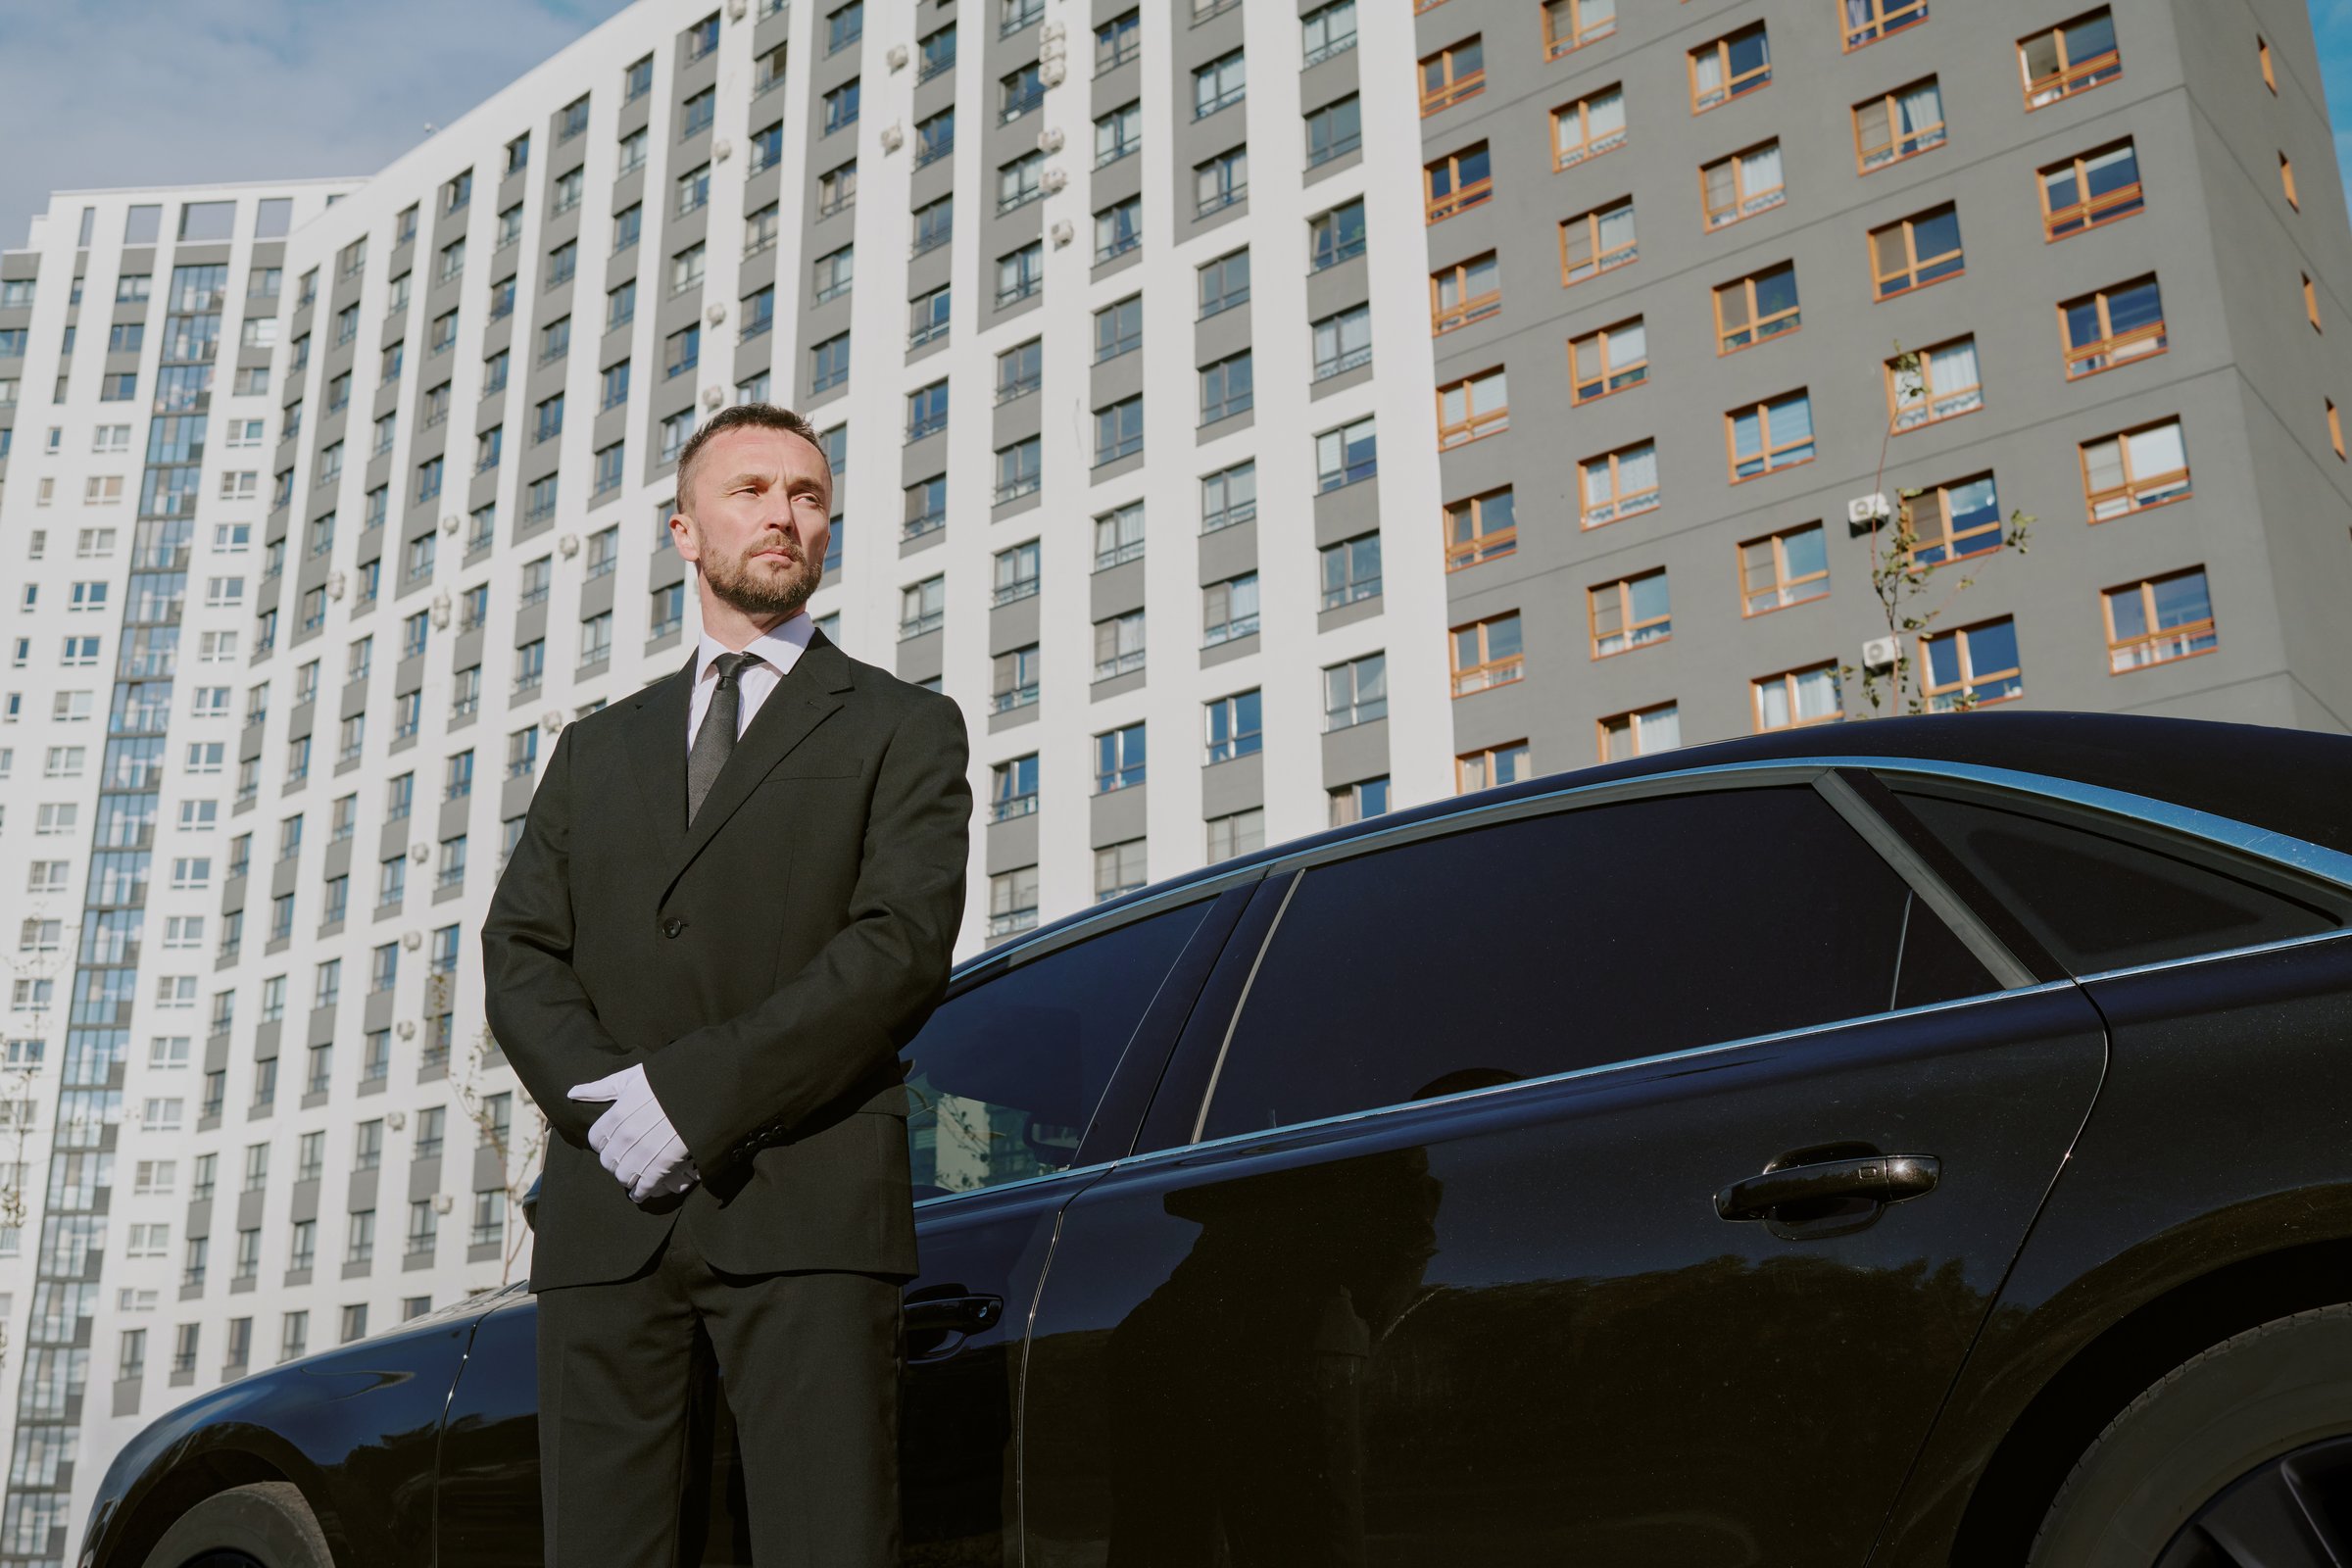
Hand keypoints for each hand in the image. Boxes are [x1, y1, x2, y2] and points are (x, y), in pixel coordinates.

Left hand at [568, 1063, 699, 1202]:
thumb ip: (601, 1089)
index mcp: (617, 1114)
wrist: (705, 1085)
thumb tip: (571, 1093)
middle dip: (615, 1161)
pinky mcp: (665, 1163)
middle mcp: (627, 1136)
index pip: (596, 1140)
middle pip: (608, 1161)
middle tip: (625, 1159)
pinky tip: (640, 1193)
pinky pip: (645, 1185)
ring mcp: (645, 1151)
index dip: (603, 1142)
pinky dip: (641, 1192)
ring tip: (634, 1176)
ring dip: (628, 1178)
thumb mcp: (632, 1078)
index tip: (613, 1142)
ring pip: (624, 1176)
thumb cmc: (669, 1079)